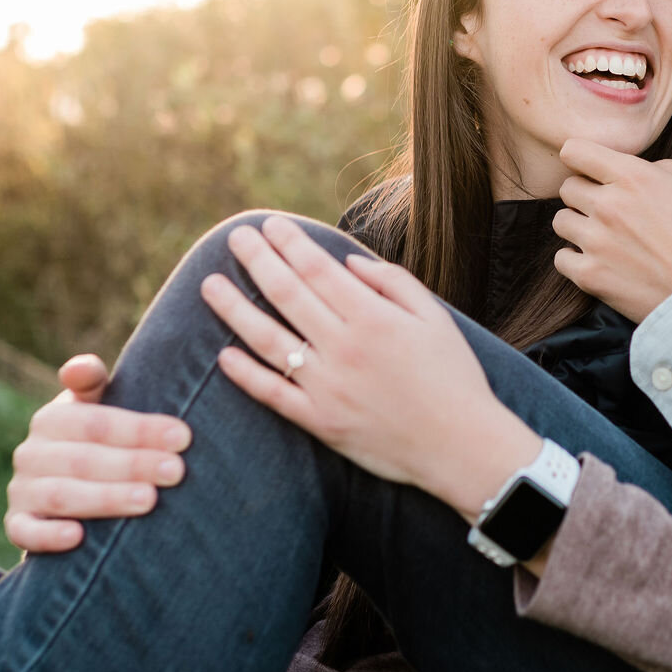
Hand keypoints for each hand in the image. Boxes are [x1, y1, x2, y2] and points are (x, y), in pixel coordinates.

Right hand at [4, 354, 192, 553]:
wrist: (63, 491)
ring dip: (105, 498)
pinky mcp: (16, 526)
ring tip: (148, 500)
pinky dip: (49, 536)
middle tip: (176, 471)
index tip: (183, 436)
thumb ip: (93, 383)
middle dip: (133, 464)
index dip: (140, 429)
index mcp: (51, 420)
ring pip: (62, 495)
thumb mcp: (94, 408)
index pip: (96, 422)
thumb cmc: (95, 443)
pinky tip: (77, 538)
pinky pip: (26, 533)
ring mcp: (22, 491)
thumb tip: (82, 367)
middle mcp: (30, 453)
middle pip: (84, 459)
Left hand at [200, 218, 541, 523]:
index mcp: (373, 318)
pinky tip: (223, 356)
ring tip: (209, 285)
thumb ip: (393, 283)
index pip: (318, 270)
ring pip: (269, 340)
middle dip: (257, 261)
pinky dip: (245, 376)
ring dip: (234, 310)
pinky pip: (273, 395)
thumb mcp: (435, 318)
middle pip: (288, 295)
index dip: (290, 244)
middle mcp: (344, 348)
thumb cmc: (453, 377)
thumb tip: (347, 262)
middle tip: (235, 237)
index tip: (270, 224)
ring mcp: (328, 387)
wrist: (461, 446)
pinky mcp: (321, 422)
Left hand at [552, 140, 671, 321]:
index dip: (582, 158)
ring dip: (579, 227)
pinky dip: (575, 260)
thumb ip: (671, 169)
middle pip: (568, 187)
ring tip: (605, 239)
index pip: (575, 151)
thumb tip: (647, 170)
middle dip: (586, 195)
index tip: (592, 170)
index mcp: (635, 176)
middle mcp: (609, 205)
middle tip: (610, 211)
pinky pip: (561, 259)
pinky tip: (599, 263)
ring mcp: (596, 242)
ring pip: (561, 221)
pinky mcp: (591, 276)